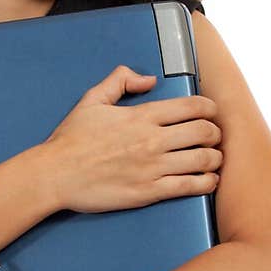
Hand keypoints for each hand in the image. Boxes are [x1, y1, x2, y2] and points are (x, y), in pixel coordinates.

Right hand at [41, 65, 222, 213]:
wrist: (55, 174)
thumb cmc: (71, 140)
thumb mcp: (92, 99)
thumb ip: (120, 80)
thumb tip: (148, 79)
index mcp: (141, 116)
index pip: (193, 107)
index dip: (210, 108)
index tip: (211, 113)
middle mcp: (152, 140)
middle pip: (205, 132)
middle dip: (215, 133)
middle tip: (214, 137)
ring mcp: (152, 167)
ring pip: (203, 160)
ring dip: (215, 158)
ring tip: (213, 159)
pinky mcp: (149, 192)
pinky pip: (190, 186)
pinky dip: (206, 183)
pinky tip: (208, 180)